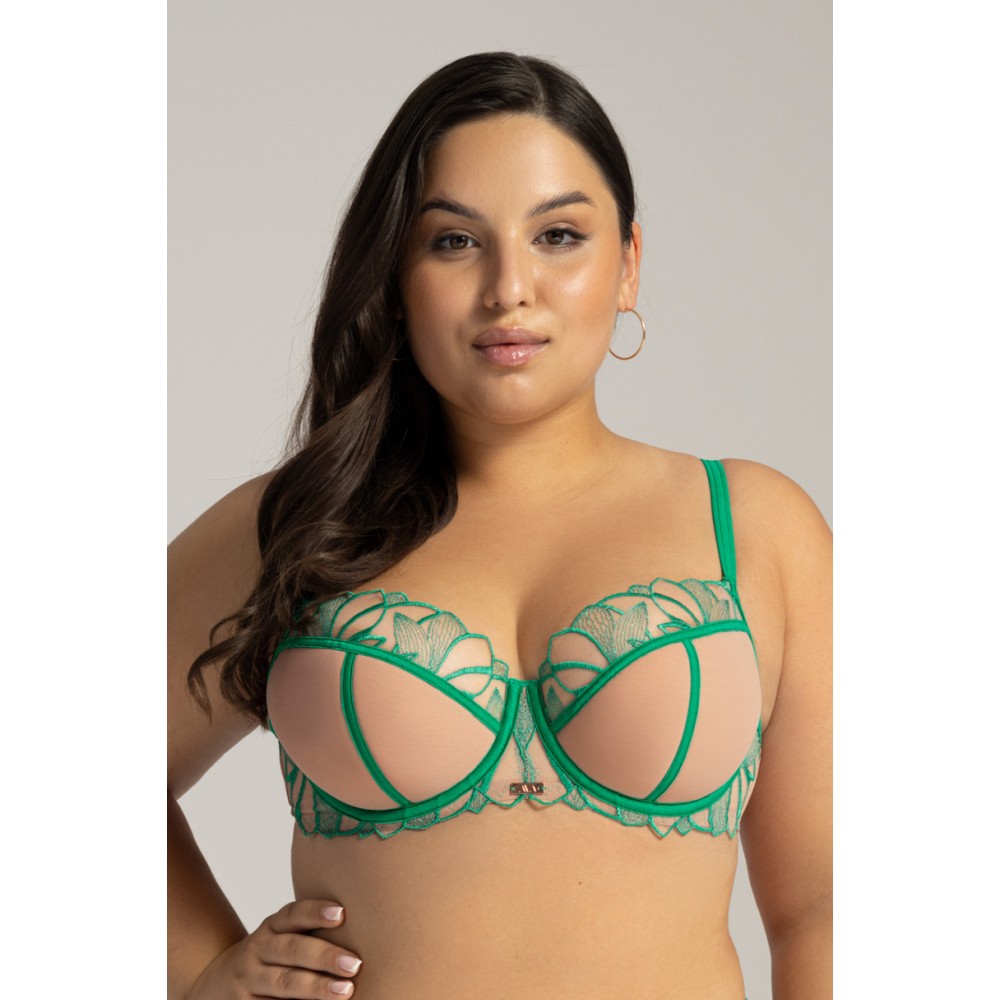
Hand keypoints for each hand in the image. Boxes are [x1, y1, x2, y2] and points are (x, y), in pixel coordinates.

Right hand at [188, 899, 362, 997]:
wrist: (215, 983)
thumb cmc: (269, 957)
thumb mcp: (280, 938)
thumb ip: (309, 934)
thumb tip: (365, 933)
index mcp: (271, 927)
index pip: (293, 914)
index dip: (315, 912)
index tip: (342, 914)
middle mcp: (258, 949)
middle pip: (292, 948)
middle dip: (325, 956)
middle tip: (355, 964)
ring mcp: (249, 978)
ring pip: (283, 981)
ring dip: (315, 987)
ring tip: (345, 991)